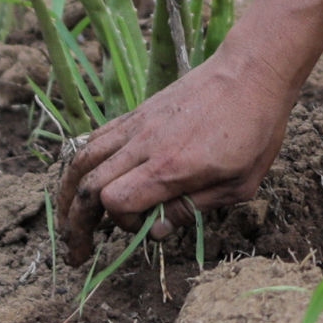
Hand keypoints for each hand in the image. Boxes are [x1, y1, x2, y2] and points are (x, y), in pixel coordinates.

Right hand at [56, 48, 298, 263]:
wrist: (252, 71)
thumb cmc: (255, 130)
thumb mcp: (239, 184)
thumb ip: (194, 208)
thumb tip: (156, 231)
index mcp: (170, 167)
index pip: (115, 201)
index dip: (122, 223)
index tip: (146, 226)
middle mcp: (144, 145)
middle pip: (88, 185)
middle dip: (76, 224)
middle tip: (77, 251)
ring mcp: (136, 126)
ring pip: (82, 160)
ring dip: (67, 194)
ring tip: (66, 221)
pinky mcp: (136, 113)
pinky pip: (95, 139)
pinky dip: (81, 163)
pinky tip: (84, 181)